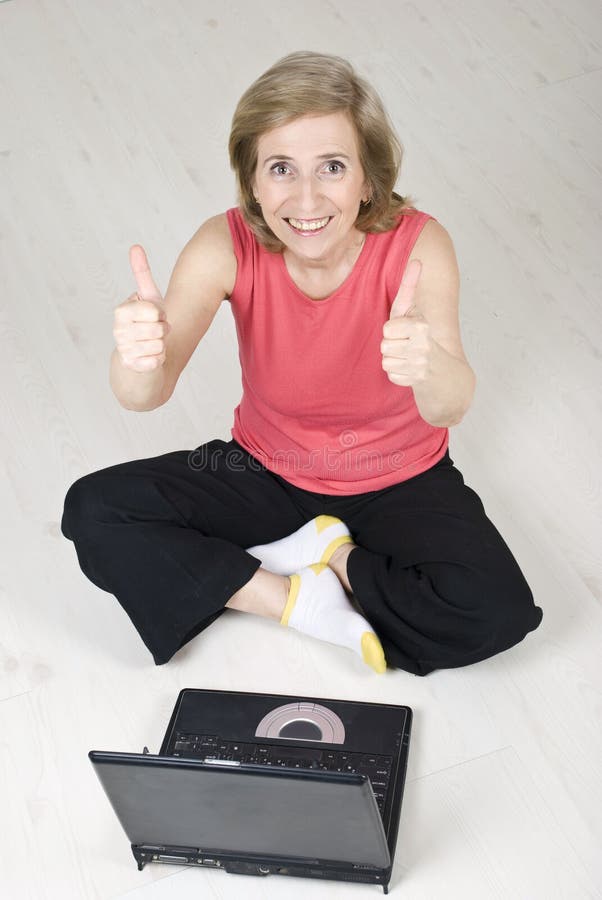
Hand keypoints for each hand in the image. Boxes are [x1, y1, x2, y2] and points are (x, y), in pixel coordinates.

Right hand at [113, 246, 170, 371]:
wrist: (138, 358)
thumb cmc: (146, 325)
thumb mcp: (147, 298)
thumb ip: (141, 274)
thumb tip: (135, 246)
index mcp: (121, 311)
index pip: (155, 311)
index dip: (162, 315)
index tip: (155, 317)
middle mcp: (118, 330)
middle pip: (159, 329)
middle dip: (164, 331)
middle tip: (156, 333)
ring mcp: (123, 349)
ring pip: (160, 346)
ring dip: (162, 346)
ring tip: (153, 345)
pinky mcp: (130, 366)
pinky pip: (157, 361)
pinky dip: (159, 360)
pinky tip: (151, 359)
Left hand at [380, 258, 432, 386]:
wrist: (442, 370)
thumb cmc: (420, 335)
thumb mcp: (414, 310)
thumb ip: (411, 286)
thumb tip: (417, 260)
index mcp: (422, 326)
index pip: (387, 329)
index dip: (391, 330)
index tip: (404, 331)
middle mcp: (423, 345)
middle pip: (384, 346)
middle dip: (391, 346)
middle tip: (406, 345)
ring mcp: (420, 365)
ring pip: (386, 362)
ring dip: (394, 360)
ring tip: (407, 357)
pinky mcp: (416, 381)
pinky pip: (391, 376)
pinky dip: (398, 374)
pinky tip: (410, 369)